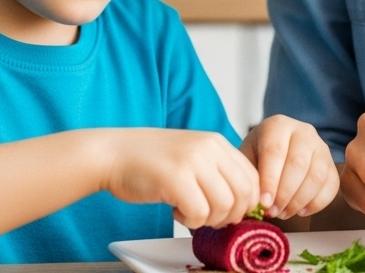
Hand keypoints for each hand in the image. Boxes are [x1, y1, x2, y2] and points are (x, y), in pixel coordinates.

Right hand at [101, 129, 259, 228]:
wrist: (112, 153)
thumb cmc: (149, 160)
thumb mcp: (191, 154)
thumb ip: (216, 171)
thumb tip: (243, 203)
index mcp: (216, 142)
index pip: (252, 178)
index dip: (246, 203)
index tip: (229, 212)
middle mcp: (209, 148)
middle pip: (244, 193)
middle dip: (232, 215)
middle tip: (210, 217)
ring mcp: (192, 162)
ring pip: (225, 205)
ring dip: (209, 219)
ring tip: (189, 212)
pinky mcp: (175, 179)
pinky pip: (199, 213)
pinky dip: (190, 221)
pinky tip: (176, 211)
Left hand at [240, 115, 339, 218]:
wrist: (277, 150)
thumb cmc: (258, 156)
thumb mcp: (247, 159)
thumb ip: (252, 178)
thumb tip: (260, 205)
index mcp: (278, 125)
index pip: (275, 151)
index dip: (270, 180)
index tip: (264, 203)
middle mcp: (303, 131)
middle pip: (298, 164)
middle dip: (284, 194)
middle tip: (273, 212)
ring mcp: (321, 147)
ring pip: (316, 176)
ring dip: (299, 201)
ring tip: (284, 213)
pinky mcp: (332, 164)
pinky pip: (331, 186)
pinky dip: (317, 204)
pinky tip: (300, 211)